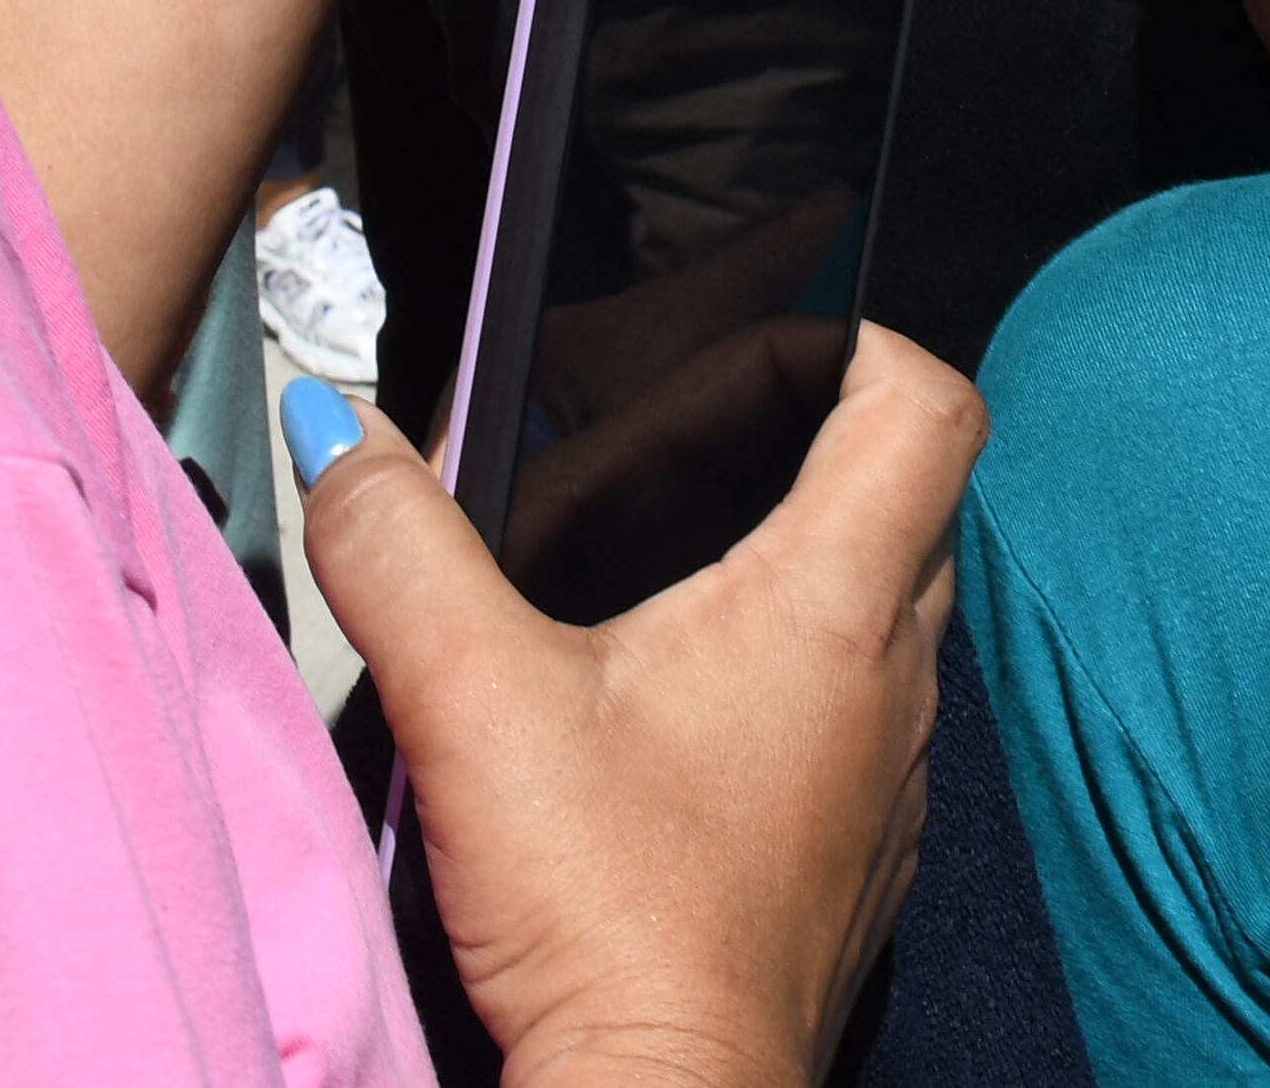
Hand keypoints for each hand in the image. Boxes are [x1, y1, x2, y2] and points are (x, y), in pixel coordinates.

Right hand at [298, 327, 983, 1087]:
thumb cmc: (610, 926)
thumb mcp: (470, 705)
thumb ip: (396, 545)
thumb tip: (339, 436)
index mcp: (833, 608)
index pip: (929, 406)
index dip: (856, 344)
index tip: (762, 347)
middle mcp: (891, 685)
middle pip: (893, 499)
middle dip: (787, 451)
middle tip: (662, 461)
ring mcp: (883, 782)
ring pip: (867, 615)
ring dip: (773, 573)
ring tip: (635, 586)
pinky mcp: (848, 861)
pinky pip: (840, 723)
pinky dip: (765, 687)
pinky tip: (646, 727)